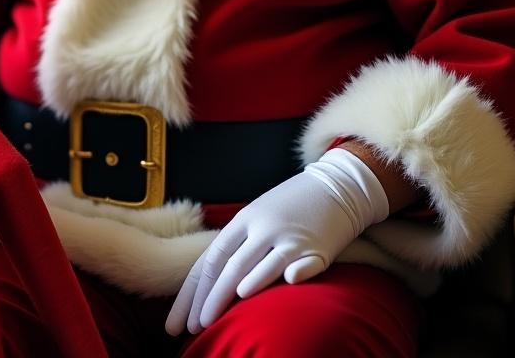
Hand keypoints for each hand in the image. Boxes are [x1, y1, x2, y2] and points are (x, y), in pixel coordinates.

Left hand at [166, 148, 388, 335]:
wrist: (334, 186)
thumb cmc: (290, 208)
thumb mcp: (258, 217)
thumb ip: (239, 245)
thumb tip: (212, 280)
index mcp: (243, 220)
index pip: (211, 258)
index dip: (194, 289)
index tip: (180, 318)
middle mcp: (262, 228)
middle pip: (229, 266)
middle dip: (208, 299)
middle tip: (194, 327)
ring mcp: (289, 237)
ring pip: (260, 264)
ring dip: (239, 288)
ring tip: (217, 315)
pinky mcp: (317, 247)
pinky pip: (304, 263)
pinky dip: (295, 273)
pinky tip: (287, 282)